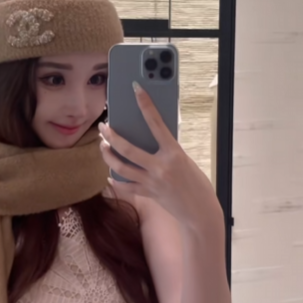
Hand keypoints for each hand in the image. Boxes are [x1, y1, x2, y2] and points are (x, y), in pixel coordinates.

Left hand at [99, 82, 219, 229]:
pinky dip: (116, 180)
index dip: (145, 104)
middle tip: (103, 127)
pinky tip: (109, 175)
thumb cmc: (197, 184)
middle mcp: (160, 167)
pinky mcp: (147, 194)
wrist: (200, 213)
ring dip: (108, 155)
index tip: (136, 89)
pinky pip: (126, 186)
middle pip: (127, 148)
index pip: (156, 123)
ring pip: (121, 167)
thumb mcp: (185, 160)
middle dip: (111, 136)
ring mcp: (151, 182)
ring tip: (103, 146)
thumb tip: (150, 139)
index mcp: (174, 153)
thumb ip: (168, 150)